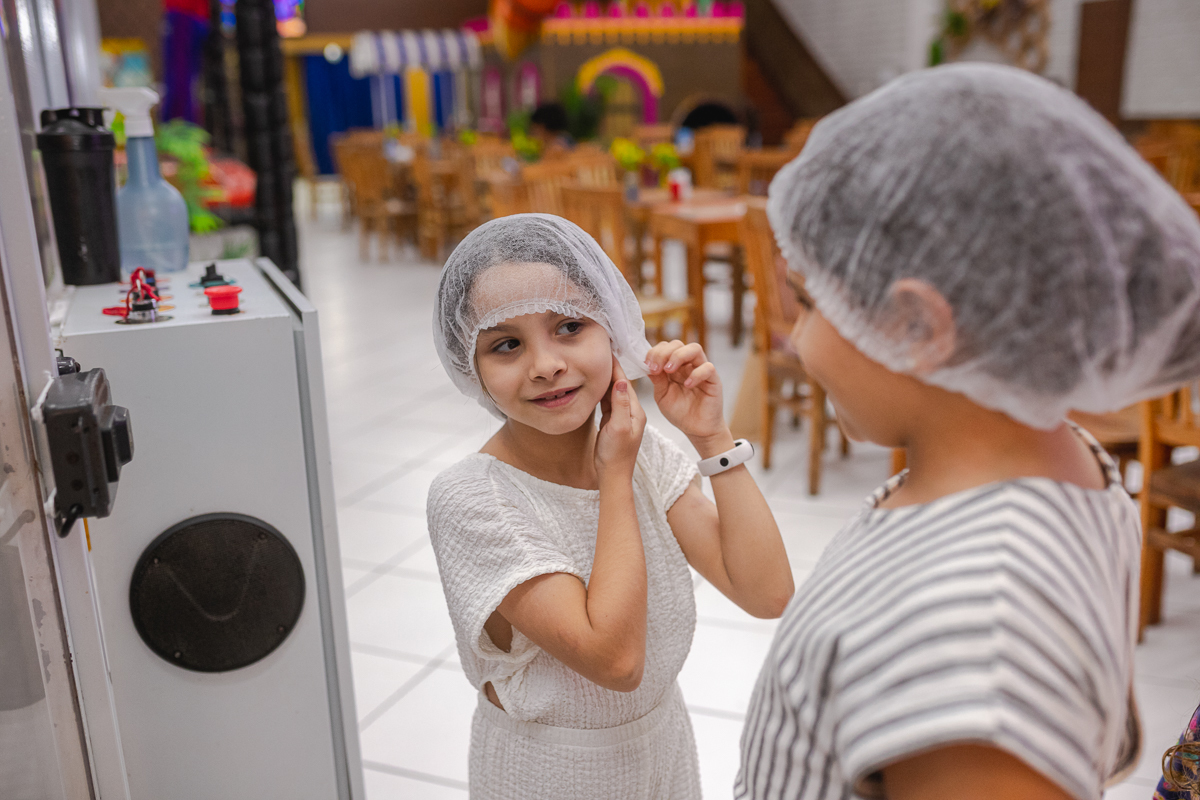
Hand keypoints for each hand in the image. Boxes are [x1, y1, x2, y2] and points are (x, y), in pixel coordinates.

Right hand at [595, 358, 645, 480]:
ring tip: (598, 363)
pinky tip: (596, 384)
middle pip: (621, 385)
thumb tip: (621, 381)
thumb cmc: (616, 455)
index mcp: (635, 412)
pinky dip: (602, 392)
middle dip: (612, 369)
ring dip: (606, 379)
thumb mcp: (618, 428)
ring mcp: (622, 417)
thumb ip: (620, 404)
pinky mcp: (613, 423)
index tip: (609, 351)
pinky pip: (608, 402)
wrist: (613, 475)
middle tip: (602, 352)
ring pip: (614, 393)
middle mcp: (631, 412)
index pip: (626, 384)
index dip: (617, 368)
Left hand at [644, 341, 726, 445]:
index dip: (654, 352)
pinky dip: (696, 374)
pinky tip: (687, 385)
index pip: (665, 347)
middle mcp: (688, 365)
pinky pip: (708, 367)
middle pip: (678, 344)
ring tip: (669, 371)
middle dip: (663, 353)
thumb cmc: (680, 412)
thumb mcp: (662, 395)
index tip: (646, 365)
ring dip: (678, 356)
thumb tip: (646, 364)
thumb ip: (657, 380)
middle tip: (656, 368)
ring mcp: (701, 370)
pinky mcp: (714, 380)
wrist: (697, 430)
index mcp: (674, 367)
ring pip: (694, 349)